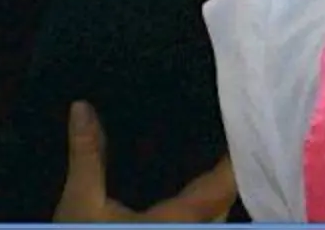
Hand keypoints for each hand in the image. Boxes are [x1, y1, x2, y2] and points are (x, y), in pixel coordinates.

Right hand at [55, 101, 236, 221]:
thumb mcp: (81, 201)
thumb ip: (87, 155)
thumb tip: (82, 107)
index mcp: (179, 221)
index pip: (221, 188)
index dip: (234, 161)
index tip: (242, 131)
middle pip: (223, 206)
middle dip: (225, 178)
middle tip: (221, 141)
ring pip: (213, 221)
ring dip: (214, 198)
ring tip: (207, 167)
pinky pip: (200, 226)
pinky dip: (200, 212)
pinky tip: (185, 201)